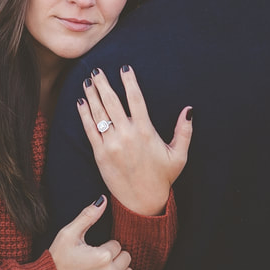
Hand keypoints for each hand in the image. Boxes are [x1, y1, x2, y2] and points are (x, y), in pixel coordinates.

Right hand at [49, 196, 132, 269]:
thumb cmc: (57, 259)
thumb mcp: (69, 234)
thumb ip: (88, 216)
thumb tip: (103, 200)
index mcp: (103, 256)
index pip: (117, 245)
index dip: (104, 246)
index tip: (91, 250)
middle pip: (126, 258)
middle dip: (114, 256)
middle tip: (96, 259)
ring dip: (118, 269)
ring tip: (100, 269)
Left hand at [77, 66, 192, 215]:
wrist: (142, 201)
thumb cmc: (162, 177)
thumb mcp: (178, 155)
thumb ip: (184, 131)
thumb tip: (189, 109)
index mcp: (146, 131)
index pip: (136, 99)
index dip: (129, 81)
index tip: (124, 68)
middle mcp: (127, 135)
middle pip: (113, 102)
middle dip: (104, 84)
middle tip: (97, 69)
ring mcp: (112, 144)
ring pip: (99, 114)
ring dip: (92, 95)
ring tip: (87, 80)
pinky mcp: (100, 154)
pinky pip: (89, 130)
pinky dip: (84, 115)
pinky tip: (80, 102)